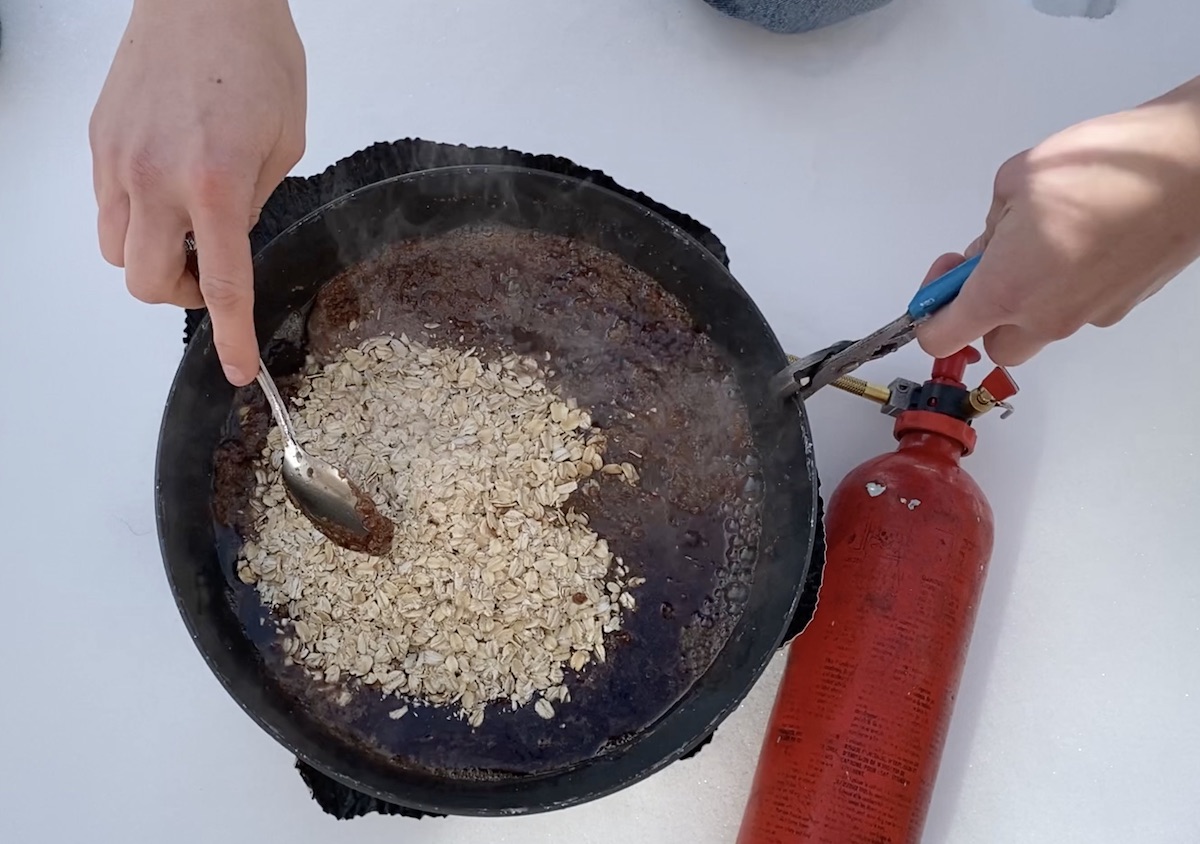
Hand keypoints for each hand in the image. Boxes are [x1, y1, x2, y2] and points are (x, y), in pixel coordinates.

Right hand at [90, 0, 305, 384]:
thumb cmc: (256, 55)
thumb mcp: (286, 141)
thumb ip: (256, 202)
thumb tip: (230, 237)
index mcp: (215, 183)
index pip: (221, 285)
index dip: (233, 336)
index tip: (241, 369)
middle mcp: (155, 177)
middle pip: (144, 282)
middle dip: (180, 295)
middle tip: (209, 273)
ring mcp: (117, 159)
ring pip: (114, 251)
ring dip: (152, 259)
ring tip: (187, 230)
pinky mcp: (98, 140)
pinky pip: (105, 206)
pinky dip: (134, 219)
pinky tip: (166, 191)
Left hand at [917, 76, 1199, 365]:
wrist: (1192, 167)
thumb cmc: (1105, 168)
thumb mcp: (1018, 179)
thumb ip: (991, 223)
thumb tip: (992, 243)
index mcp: (1005, 291)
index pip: (942, 338)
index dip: (930, 314)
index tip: (940, 284)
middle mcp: (1045, 316)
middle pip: (994, 345)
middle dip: (983, 315)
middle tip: (988, 267)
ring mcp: (1089, 316)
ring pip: (1038, 329)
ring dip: (1026, 301)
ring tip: (1041, 242)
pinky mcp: (1123, 305)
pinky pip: (1078, 308)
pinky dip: (1066, 286)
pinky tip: (1081, 240)